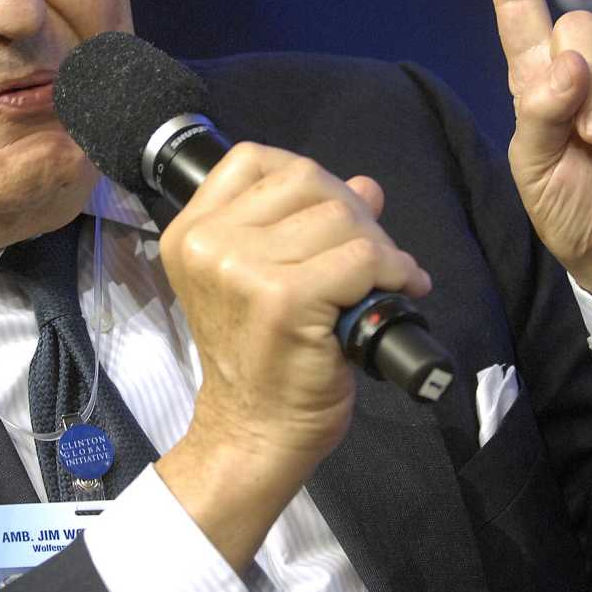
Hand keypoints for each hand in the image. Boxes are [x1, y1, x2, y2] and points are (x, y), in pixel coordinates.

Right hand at [153, 142, 429, 567]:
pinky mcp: (285, 298)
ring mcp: (242, 269)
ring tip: (384, 278)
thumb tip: (366, 186)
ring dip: (378, 245)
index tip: (331, 217)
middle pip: (305, 179)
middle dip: (352, 212)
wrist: (254, 431)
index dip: (308, 180)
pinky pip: (363, 257)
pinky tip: (400, 290)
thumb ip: (302, 225)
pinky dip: (394, 270)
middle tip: (370, 254)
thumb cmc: (261, 358)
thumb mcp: (264, 278)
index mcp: (191, 232)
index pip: (255, 160)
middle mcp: (208, 243)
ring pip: (340, 215)